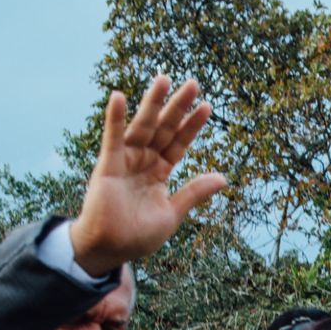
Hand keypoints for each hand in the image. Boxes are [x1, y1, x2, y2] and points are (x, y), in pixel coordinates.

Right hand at [69, 74, 227, 276]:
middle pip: (164, 129)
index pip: (179, 143)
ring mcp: (126, 161)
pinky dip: (115, 119)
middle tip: (193, 83)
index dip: (192, 126)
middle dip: (178, 107)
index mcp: (159, 172)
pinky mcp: (108, 166)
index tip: (207, 107)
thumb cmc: (137, 236)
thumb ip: (194, 193)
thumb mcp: (172, 213)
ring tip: (164, 79)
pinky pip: (112, 139)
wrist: (110, 250)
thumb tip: (223, 178)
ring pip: (143, 127)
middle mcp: (143, 162)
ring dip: (152, 104)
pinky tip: (119, 96)